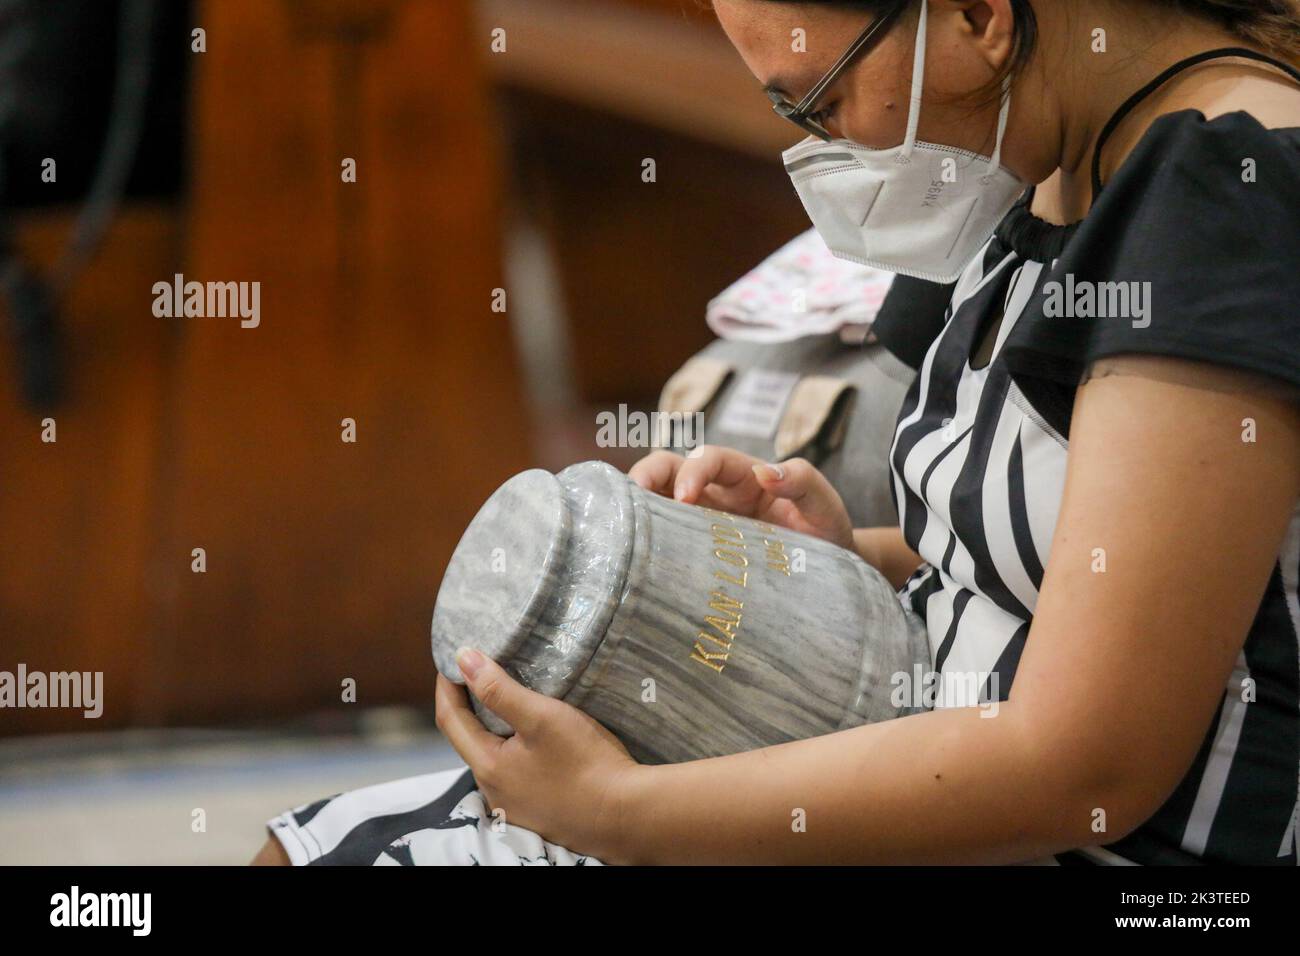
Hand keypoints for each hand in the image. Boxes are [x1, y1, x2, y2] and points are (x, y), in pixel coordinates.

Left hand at [434, 648, 640, 860]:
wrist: (627, 815)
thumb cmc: (587, 763)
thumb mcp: (542, 717)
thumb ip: (500, 689)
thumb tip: (464, 660)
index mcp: (488, 768)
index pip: (450, 720)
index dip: (448, 686)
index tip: (454, 658)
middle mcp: (494, 792)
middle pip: (468, 740)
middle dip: (467, 705)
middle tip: (477, 672)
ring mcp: (515, 806)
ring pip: (491, 757)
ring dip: (490, 727)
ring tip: (505, 698)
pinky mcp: (537, 811)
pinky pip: (512, 773)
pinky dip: (511, 747)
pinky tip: (531, 737)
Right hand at [629, 446, 854, 550]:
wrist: (828, 577)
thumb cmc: (825, 532)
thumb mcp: (824, 504)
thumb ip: (803, 481)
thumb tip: (766, 472)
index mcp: (742, 475)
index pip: (709, 458)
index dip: (693, 470)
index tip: (686, 497)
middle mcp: (714, 494)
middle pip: (667, 469)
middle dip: (646, 476)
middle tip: (634, 498)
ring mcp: (700, 523)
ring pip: (655, 503)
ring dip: (635, 509)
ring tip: (621, 529)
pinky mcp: (693, 554)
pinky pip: (662, 543)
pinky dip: (643, 545)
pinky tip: (632, 562)